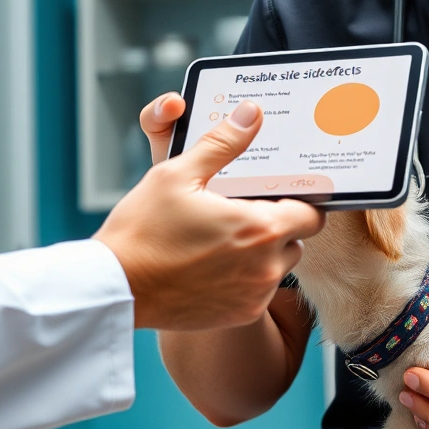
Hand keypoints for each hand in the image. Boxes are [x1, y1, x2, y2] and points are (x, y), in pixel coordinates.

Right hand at [95, 100, 324, 329]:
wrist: (117, 287)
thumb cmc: (144, 229)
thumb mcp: (178, 173)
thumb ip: (221, 142)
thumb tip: (250, 113)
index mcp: (259, 227)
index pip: (311, 213)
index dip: (296, 200)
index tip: (274, 194)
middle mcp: (266, 266)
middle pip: (296, 239)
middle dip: (275, 225)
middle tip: (239, 213)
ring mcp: (254, 295)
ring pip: (278, 266)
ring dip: (262, 253)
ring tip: (221, 238)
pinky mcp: (240, 314)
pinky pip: (258, 291)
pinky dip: (245, 278)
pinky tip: (211, 265)